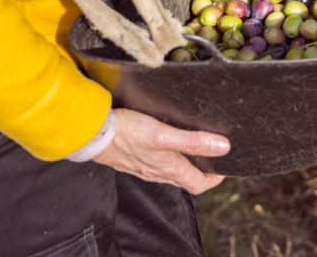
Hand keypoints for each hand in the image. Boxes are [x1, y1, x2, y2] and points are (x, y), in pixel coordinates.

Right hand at [92, 108, 229, 194]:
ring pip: (171, 171)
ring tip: (195, 146)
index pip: (199, 184)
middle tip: (213, 154)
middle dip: (202, 169)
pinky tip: (167, 143)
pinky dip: (169, 157)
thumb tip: (223, 147)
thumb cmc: (126, 133)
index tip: (225, 166)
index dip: (215, 178)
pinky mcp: (134, 159)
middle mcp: (158, 172)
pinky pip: (156, 164)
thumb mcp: (164, 135)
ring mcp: (145, 167)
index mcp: (169, 169)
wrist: (91, 134)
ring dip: (186, 162)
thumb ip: (193, 142)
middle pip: (186, 178)